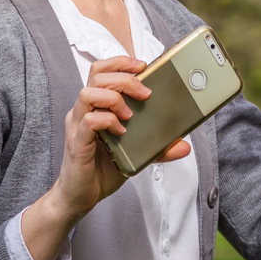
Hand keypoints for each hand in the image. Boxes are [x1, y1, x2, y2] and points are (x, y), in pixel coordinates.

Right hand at [22, 56, 191, 259]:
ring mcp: (77, 125)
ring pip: (88, 93)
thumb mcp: (136, 154)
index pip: (101, 70)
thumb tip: (184, 146)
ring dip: (114, 98)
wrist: (80, 197)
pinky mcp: (77, 142)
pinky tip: (120, 132)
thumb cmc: (103, 169)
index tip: (143, 66)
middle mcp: (83, 110)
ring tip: (130, 114)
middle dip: (125, 78)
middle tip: (145, 92)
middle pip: (97, 75)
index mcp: (95, 105)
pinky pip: (89, 121)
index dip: (121, 62)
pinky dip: (108, 121)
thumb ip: (158, 147)